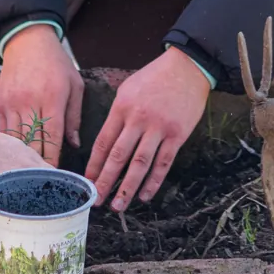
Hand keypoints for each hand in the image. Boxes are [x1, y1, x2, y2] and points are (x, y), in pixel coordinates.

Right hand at [0, 24, 82, 164]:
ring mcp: (13, 103)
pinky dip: (9, 146)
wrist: (27, 41)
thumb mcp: (75, 85)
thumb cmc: (56, 64)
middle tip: (42, 184)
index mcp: (53, 98)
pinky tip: (12, 159)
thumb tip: (75, 144)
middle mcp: (31, 102)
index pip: (53, 136)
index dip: (54, 159)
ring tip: (26, 177)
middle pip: (33, 142)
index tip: (56, 177)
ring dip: (21, 159)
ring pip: (16, 139)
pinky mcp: (0, 104)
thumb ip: (74, 116)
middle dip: (37, 164)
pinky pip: (4, 131)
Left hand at [87, 47, 210, 210]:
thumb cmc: (155, 77)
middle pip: (118, 156)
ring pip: (140, 164)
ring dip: (128, 188)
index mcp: (122, 107)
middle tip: (96, 201)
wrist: (187, 67)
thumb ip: (117, 114)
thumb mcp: (128, 89)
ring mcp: (159, 128)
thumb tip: (108, 143)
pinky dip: (154, 181)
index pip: (104, 142)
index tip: (86, 182)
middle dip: (105, 181)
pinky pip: (163, 162)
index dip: (94, 165)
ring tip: (118, 206)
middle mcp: (138, 119)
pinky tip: (145, 195)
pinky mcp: (177, 134)